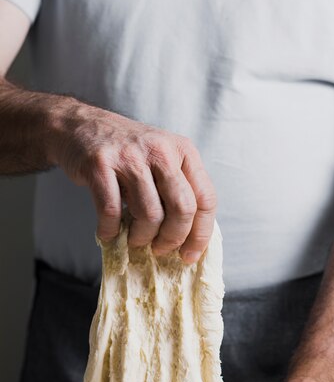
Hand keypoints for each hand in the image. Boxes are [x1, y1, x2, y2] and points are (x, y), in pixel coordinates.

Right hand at [50, 100, 215, 262]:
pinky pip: (112, 211)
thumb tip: (190, 240)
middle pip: (182, 209)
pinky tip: (110, 232)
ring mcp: (130, 156)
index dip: (200, 234)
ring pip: (150, 214)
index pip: (205, 199)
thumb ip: (179, 190)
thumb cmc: (126, 153)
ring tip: (135, 239)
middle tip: (160, 249)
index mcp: (183, 151)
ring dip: (141, 237)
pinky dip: (111, 230)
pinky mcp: (100, 164)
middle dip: (173, 238)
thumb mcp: (162, 160)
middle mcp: (161, 150)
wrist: (79, 126)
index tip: (190, 255)